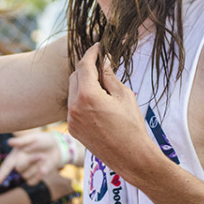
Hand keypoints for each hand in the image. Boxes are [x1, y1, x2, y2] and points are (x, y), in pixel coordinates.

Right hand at [0, 130, 63, 185]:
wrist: (57, 147)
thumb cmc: (43, 140)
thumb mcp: (33, 138)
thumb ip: (21, 141)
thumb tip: (9, 142)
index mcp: (16, 154)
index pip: (6, 166)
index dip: (1, 174)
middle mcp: (20, 164)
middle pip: (19, 169)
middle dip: (30, 162)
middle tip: (40, 154)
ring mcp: (27, 171)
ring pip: (26, 176)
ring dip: (36, 167)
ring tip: (44, 157)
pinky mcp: (35, 177)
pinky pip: (32, 182)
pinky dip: (39, 176)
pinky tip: (44, 169)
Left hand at [67, 43, 149, 176]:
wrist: (131, 157)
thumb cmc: (132, 126)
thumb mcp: (124, 96)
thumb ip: (110, 76)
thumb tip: (104, 61)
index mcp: (87, 96)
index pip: (84, 65)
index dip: (92, 53)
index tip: (99, 46)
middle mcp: (74, 107)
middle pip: (75, 76)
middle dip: (87, 68)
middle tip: (103, 66)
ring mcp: (71, 120)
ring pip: (72, 91)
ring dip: (84, 84)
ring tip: (103, 87)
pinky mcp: (73, 129)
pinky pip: (73, 106)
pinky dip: (82, 99)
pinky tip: (98, 102)